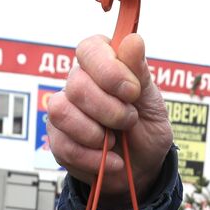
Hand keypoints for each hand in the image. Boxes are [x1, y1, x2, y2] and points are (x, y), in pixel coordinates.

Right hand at [46, 33, 172, 202]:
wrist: (140, 169)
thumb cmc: (146, 129)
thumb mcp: (152, 101)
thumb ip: (140, 72)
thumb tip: (133, 40)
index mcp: (102, 65)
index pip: (89, 49)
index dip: (108, 70)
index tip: (132, 92)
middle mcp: (78, 82)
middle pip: (77, 85)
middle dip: (109, 110)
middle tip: (130, 121)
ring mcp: (64, 111)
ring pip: (61, 112)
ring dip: (95, 133)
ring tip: (114, 141)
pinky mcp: (57, 139)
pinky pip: (64, 145)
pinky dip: (93, 158)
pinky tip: (110, 160)